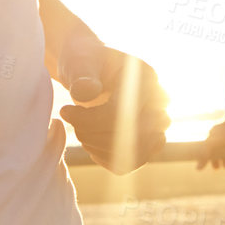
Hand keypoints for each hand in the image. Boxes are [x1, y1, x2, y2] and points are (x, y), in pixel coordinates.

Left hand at [57, 36, 169, 174]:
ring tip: (79, 130)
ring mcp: (156, 124)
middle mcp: (159, 102)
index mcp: (147, 77)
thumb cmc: (83, 62)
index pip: (126, 112)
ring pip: (135, 153)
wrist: (87, 69)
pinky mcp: (146, 141)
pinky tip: (88, 141)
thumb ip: (82, 75)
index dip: (92, 119)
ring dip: (99, 147)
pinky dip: (105, 158)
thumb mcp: (78, 62)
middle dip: (94, 133)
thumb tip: (88, 92)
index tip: (65, 111)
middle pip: (134, 135)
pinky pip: (130, 163)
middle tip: (71, 120)